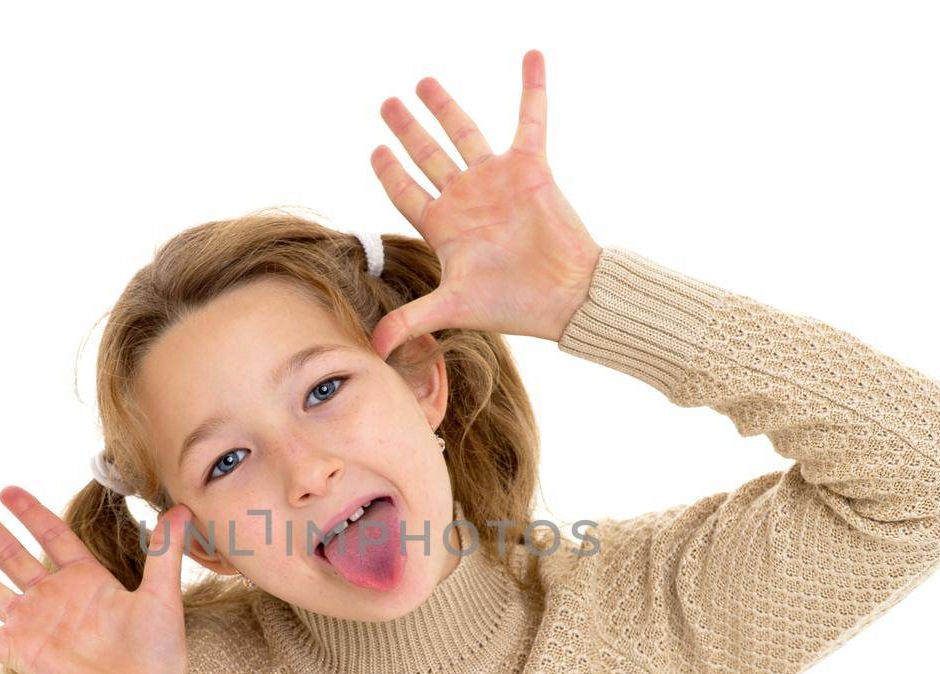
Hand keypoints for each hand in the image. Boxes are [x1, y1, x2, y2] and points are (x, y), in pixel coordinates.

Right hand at [0, 487, 194, 673]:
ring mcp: (32, 624)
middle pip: (10, 552)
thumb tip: (183, 508)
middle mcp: (53, 599)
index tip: (8, 488)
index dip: (31, 512)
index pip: (53, 536)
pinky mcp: (19, 652)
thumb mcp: (164, 598)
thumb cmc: (158, 659)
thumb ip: (165, 552)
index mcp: (86, 581)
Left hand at [367, 48, 602, 355]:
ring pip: (464, 133)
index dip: (389, 172)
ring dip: (444, 107)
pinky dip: (531, 87)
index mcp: (444, 226)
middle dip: (406, 129)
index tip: (374, 151)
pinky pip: (530, 119)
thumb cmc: (512, 304)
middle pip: (426, 156)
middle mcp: (466, 199)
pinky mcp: (530, 169)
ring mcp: (496, 181)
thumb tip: (374, 351)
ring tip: (423, 82)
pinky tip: (531, 56)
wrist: (565, 296)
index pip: (406, 192)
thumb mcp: (453, 308)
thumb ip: (410, 319)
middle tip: (387, 104)